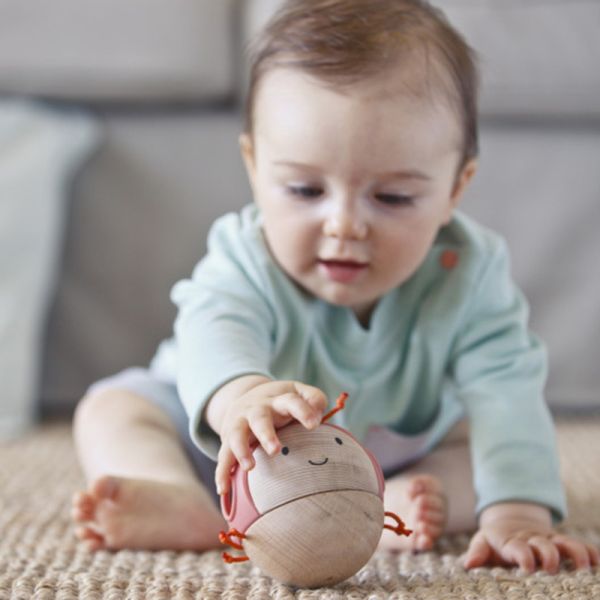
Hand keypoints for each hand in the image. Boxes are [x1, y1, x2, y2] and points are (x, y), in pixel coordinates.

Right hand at [214, 379, 327, 494]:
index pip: (290, 401)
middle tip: (274, 450)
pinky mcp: (228, 440)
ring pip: (236, 435)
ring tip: (250, 467)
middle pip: (259, 419)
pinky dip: (222, 473)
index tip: (314, 424)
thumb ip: (314, 399)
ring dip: (241, 451)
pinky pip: (223, 456)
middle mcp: (257, 410)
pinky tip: (224, 489)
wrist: (246, 396)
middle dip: (265, 434)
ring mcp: (240, 424)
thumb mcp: (297, 392)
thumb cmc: (281, 400)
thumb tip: (318, 412)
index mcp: (278, 399)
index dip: (302, 411)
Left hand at [464, 502, 599, 572]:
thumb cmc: (495, 541)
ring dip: (577, 555)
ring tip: (585, 571)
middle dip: (549, 556)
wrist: (511, 523)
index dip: (524, 556)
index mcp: (512, 542)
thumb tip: (468, 564)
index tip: (528, 569)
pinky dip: (592, 554)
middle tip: (552, 570)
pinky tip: (598, 565)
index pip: (518, 548)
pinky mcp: (564, 544)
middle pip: (545, 545)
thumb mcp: (483, 543)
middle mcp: (534, 540)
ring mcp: (551, 541)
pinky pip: (582, 546)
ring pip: (567, 544)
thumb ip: (477, 552)